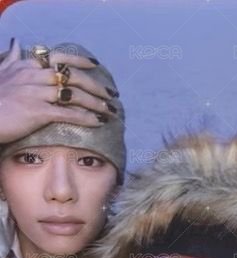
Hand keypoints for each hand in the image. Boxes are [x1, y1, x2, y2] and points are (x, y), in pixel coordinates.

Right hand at [0, 39, 116, 143]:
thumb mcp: (0, 71)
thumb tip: (16, 42)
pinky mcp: (38, 112)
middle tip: (111, 95)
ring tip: (110, 111)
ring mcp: (37, 94)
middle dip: (96, 86)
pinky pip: (68, 113)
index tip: (95, 65)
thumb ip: (11, 57)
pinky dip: (86, 117)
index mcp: (28, 66)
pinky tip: (97, 122)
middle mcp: (35, 76)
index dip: (79, 61)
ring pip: (75, 95)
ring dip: (96, 103)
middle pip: (73, 77)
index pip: (59, 58)